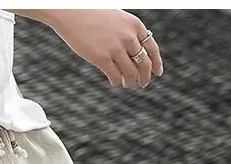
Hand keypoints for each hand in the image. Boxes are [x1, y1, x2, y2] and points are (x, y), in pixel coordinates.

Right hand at [48, 10, 162, 88]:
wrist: (72, 13)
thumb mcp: (117, 19)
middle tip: (143, 84)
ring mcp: (115, 48)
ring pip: (131, 73)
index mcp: (134, 25)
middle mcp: (128, 37)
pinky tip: (115, 82)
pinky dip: (117, 82)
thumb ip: (127, 33)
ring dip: (131, 81)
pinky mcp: (102, 59)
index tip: (157, 73)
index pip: (152, 48)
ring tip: (127, 84)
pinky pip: (115, 76)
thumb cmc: (92, 15)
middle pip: (144, 63)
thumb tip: (134, 54)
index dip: (156, 63)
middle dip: (145, 77)